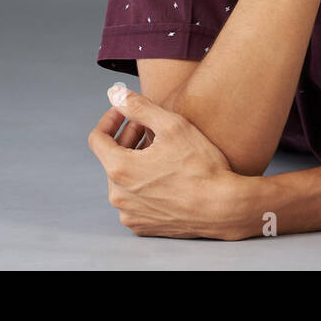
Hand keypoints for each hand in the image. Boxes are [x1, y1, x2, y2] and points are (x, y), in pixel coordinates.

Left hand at [88, 85, 257, 239]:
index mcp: (119, 169)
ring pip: (124, 180)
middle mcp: (118, 196)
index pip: (97, 138)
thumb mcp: (172, 125)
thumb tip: (114, 93)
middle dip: (128, 138)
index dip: (110, 119)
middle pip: (112, 158)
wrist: (223, 207)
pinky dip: (144, 185)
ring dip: (136, 162)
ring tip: (162, 151)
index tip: (125, 111)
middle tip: (152, 127)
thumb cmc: (200, 165)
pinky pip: (135, 200)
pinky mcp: (142, 226)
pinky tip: (166, 176)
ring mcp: (129, 214)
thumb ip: (138, 107)